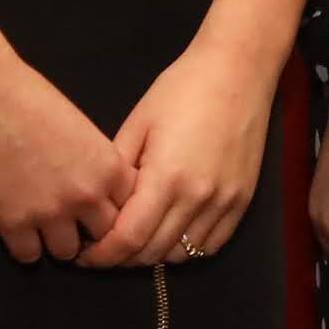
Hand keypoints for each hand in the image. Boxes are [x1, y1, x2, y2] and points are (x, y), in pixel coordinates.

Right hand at [0, 55, 136, 264]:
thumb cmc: (32, 98)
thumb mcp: (82, 130)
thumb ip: (96, 163)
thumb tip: (98, 187)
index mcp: (108, 168)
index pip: (129, 209)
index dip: (112, 209)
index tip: (98, 207)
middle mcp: (86, 196)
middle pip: (104, 236)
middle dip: (90, 231)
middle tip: (72, 222)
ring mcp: (49, 213)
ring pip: (67, 253)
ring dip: (57, 241)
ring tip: (43, 227)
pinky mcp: (12, 224)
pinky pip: (28, 257)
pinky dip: (24, 246)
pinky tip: (18, 229)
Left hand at [87, 32, 283, 267]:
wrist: (238, 70)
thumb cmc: (182, 89)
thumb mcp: (138, 123)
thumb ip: (118, 171)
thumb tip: (101, 208)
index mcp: (167, 177)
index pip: (129, 238)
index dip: (103, 255)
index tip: (86, 254)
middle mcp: (198, 197)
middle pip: (153, 253)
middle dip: (122, 257)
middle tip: (104, 248)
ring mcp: (224, 201)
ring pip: (181, 255)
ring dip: (154, 254)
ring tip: (137, 239)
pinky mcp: (243, 200)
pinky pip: (210, 245)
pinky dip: (186, 249)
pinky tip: (170, 234)